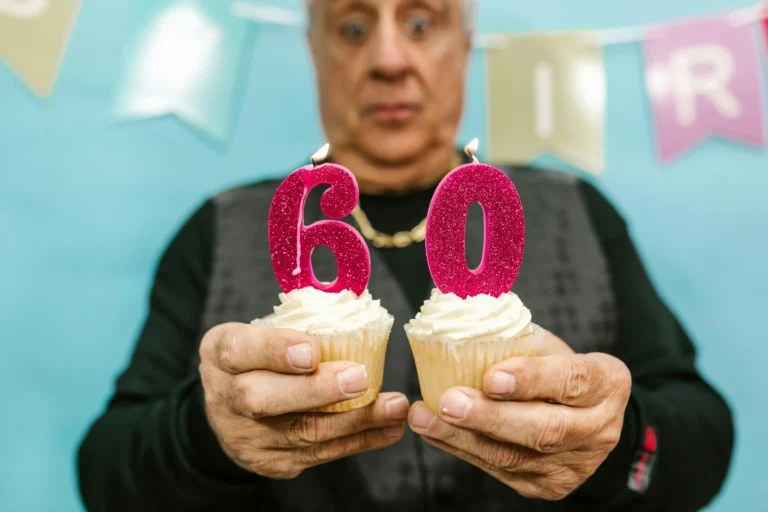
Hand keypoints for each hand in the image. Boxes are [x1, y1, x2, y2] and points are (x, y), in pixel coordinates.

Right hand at [198, 322, 408, 478]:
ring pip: (302, 433)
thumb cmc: (258, 357)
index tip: (312, 351)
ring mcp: (246, 436)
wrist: (229, 408)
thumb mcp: (261, 330)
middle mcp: (225, 397)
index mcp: (221, 352)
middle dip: (317, 390)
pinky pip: (319, 454)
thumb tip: (356, 309)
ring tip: (393, 406)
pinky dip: (359, 441)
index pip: (239, 350)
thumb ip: (297, 323)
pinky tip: (387, 429)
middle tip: (360, 378)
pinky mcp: (270, 462)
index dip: (275, 351)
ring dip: (355, 420)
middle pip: (263, 399)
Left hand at [407, 332, 631, 499]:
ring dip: (462, 437)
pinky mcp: (546, 486)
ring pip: (514, 457)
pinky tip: (435, 431)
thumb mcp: (549, 346)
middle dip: (490, 417)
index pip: (571, 380)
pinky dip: (461, 448)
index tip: (491, 376)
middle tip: (449, 402)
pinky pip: (499, 469)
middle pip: (544, 430)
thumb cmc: (557, 370)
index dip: (530, 379)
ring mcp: (573, 465)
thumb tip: (461, 313)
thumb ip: (516, 338)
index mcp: (607, 382)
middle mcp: (599, 429)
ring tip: (425, 418)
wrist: (585, 418)